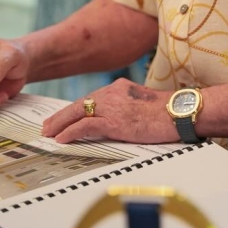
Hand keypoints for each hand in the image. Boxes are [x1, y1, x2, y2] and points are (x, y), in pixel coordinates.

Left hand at [42, 78, 177, 144]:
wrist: (180, 112)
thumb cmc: (168, 112)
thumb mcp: (142, 104)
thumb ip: (126, 107)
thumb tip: (115, 121)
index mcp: (119, 88)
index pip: (90, 99)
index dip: (74, 110)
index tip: (63, 117)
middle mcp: (112, 93)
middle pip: (79, 104)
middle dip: (61, 116)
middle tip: (47, 126)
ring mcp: (112, 106)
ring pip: (77, 113)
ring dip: (60, 124)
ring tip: (49, 133)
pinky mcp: (114, 121)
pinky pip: (85, 126)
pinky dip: (70, 132)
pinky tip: (62, 138)